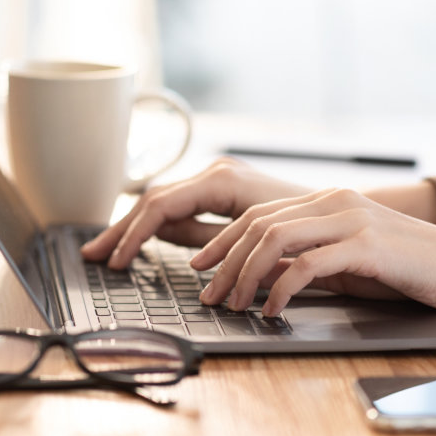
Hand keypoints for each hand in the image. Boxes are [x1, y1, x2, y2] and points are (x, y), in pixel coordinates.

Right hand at [80, 158, 311, 268]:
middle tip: (93, 255)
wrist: (342, 217)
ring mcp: (218, 180)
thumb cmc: (308, 229)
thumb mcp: (255, 239)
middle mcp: (216, 173)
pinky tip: (141, 242)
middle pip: (154, 200)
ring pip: (163, 202)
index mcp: (221, 181)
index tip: (116, 262)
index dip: (132, 235)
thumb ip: (207, 239)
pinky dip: (157, 225)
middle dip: (122, 229)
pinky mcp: (223, 192)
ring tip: (108, 251)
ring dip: (133, 227)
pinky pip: (180, 206)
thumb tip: (167, 241)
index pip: (160, 206)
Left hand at [191, 188, 435, 315]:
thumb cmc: (410, 266)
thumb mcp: (349, 260)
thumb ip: (307, 260)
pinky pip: (307, 266)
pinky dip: (280, 289)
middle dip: (224, 262)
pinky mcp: (366, 246)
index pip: (258, 215)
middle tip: (208, 295)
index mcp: (327, 200)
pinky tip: (272, 310)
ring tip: (234, 305)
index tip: (200, 266)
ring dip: (245, 276)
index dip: (222, 241)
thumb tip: (261, 276)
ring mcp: (350, 220)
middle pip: (257, 225)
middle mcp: (334, 202)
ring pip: (274, 241)